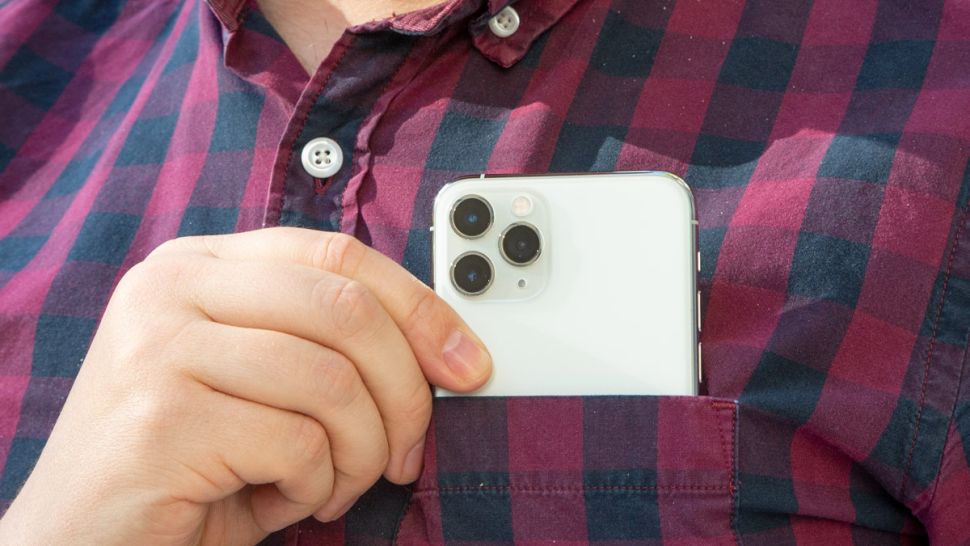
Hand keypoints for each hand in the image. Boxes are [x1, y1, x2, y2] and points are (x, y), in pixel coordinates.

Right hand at [0, 227, 491, 544]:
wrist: (82, 538)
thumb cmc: (190, 459)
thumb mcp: (262, 380)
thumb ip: (324, 341)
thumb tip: (448, 348)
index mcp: (201, 264)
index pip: (340, 254)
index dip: (420, 307)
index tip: (468, 362)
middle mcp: (172, 287)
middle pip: (348, 309)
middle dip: (406, 391)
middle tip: (406, 451)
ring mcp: (159, 346)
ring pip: (334, 380)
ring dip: (362, 451)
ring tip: (335, 485)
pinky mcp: (163, 418)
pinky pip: (299, 444)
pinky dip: (316, 486)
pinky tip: (283, 501)